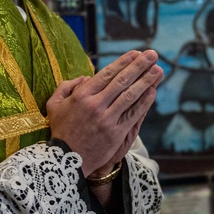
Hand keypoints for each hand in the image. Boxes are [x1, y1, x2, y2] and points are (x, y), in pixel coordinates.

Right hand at [46, 50, 162, 176]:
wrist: (66, 160)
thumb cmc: (61, 130)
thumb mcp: (54, 105)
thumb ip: (66, 86)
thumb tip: (85, 77)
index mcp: (81, 95)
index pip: (107, 74)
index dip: (123, 62)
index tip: (136, 53)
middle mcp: (95, 104)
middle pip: (122, 81)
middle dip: (139, 66)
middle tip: (152, 55)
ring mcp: (107, 119)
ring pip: (130, 95)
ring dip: (146, 81)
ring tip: (158, 70)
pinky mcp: (115, 133)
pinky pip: (133, 114)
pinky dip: (144, 102)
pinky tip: (153, 92)